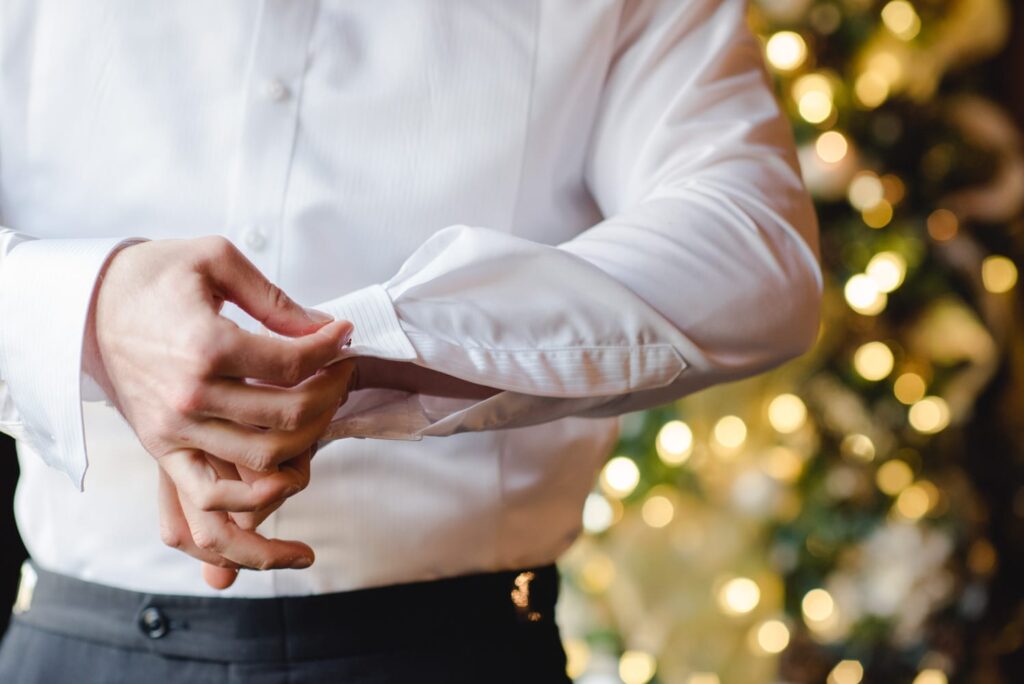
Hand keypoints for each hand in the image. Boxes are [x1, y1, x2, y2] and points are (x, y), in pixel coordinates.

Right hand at [86, 236, 352, 571]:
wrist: (85, 303)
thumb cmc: (153, 275)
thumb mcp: (216, 259)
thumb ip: (274, 298)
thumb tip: (322, 328)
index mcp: (205, 346)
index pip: (293, 362)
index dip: (330, 348)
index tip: (342, 334)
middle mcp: (191, 397)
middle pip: (289, 414)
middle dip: (331, 391)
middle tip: (342, 370)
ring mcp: (175, 430)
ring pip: (264, 461)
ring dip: (310, 441)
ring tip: (324, 413)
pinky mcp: (162, 449)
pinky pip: (210, 500)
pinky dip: (254, 503)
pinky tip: (288, 480)